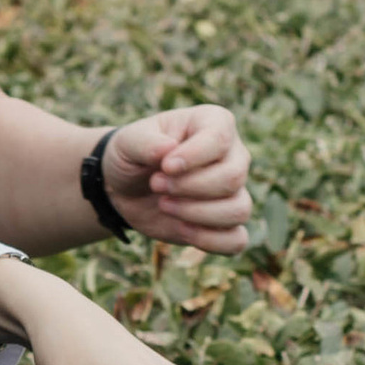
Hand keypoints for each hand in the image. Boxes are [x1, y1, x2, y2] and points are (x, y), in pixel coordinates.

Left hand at [101, 103, 252, 251]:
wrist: (125, 188)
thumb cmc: (132, 156)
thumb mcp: (127, 142)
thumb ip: (145, 142)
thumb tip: (168, 150)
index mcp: (213, 123)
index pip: (220, 138)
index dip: (193, 156)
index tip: (164, 166)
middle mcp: (232, 155)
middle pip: (232, 177)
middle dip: (189, 187)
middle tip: (156, 184)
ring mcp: (233, 190)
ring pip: (238, 209)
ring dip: (197, 214)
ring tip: (164, 205)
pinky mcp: (225, 223)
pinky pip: (236, 239)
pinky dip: (209, 240)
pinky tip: (181, 229)